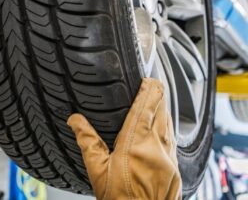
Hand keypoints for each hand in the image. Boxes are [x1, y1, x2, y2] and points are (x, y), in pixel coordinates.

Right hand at [68, 78, 180, 199]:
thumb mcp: (97, 170)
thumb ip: (87, 141)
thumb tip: (75, 121)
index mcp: (135, 144)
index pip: (147, 106)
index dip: (149, 89)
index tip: (147, 79)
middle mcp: (157, 147)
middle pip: (162, 110)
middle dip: (158, 94)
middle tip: (152, 84)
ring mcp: (169, 157)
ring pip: (169, 123)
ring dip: (164, 109)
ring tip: (157, 100)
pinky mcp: (175, 167)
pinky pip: (173, 138)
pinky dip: (167, 126)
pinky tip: (162, 126)